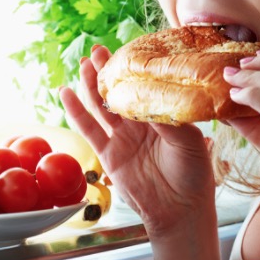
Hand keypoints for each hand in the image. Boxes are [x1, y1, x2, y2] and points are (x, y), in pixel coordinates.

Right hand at [60, 45, 214, 235]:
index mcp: (165, 116)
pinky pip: (89, 129)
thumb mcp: (188, 140)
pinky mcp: (109, 154)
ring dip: (92, 85)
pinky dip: (76, 110)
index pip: (146, 87)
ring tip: (84, 63)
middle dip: (110, 71)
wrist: (181, 209)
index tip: (127, 50)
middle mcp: (143, 124)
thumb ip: (167, 118)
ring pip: (103, 106)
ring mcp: (124, 138)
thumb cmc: (194, 174)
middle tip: (98, 49)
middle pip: (122, 92)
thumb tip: (148, 97)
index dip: (135, 70)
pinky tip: (66, 92)